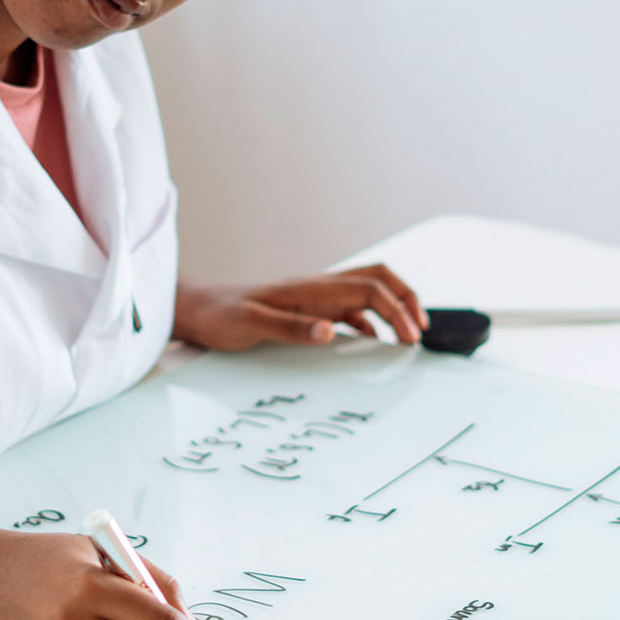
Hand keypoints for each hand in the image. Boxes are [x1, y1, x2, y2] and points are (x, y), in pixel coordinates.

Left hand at [173, 263, 428, 351]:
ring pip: (367, 290)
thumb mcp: (250, 325)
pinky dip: (370, 320)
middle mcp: (318, 287)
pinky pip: (349, 308)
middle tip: (421, 329)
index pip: (369, 290)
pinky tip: (372, 341)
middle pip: (378, 278)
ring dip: (392, 306)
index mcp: (310, 289)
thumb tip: (330, 331)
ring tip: (408, 334)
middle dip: (406, 298)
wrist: (198, 310)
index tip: (411, 337)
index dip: (397, 310)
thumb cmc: (221, 317)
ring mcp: (314, 297)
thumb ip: (289, 328)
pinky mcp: (308, 308)